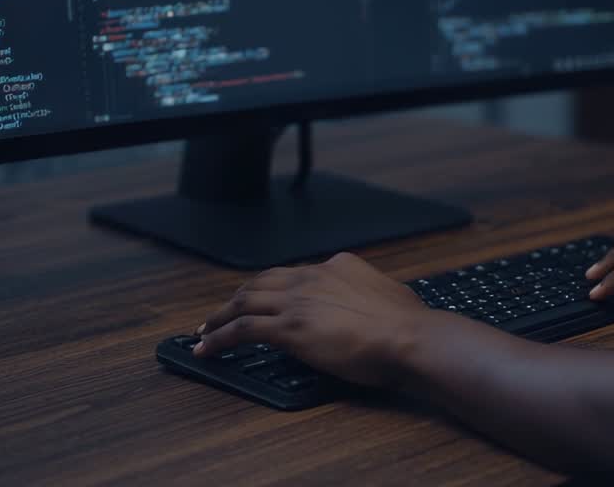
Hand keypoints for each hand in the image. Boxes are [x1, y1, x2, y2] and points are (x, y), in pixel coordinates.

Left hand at [194, 252, 431, 386]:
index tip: (266, 298)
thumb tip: (371, 307)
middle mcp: (313, 277)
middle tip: (223, 311)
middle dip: (239, 296)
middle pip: (262, 281)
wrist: (408, 336)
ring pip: (244, 301)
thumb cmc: (407, 325)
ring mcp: (298, 301)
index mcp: (339, 266)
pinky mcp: (288, 328)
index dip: (274, 287)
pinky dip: (218, 338)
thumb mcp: (388, 296)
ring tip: (205, 329)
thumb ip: (369, 296)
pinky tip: (206, 348)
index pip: (295, 273)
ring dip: (219, 315)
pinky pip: (240, 330)